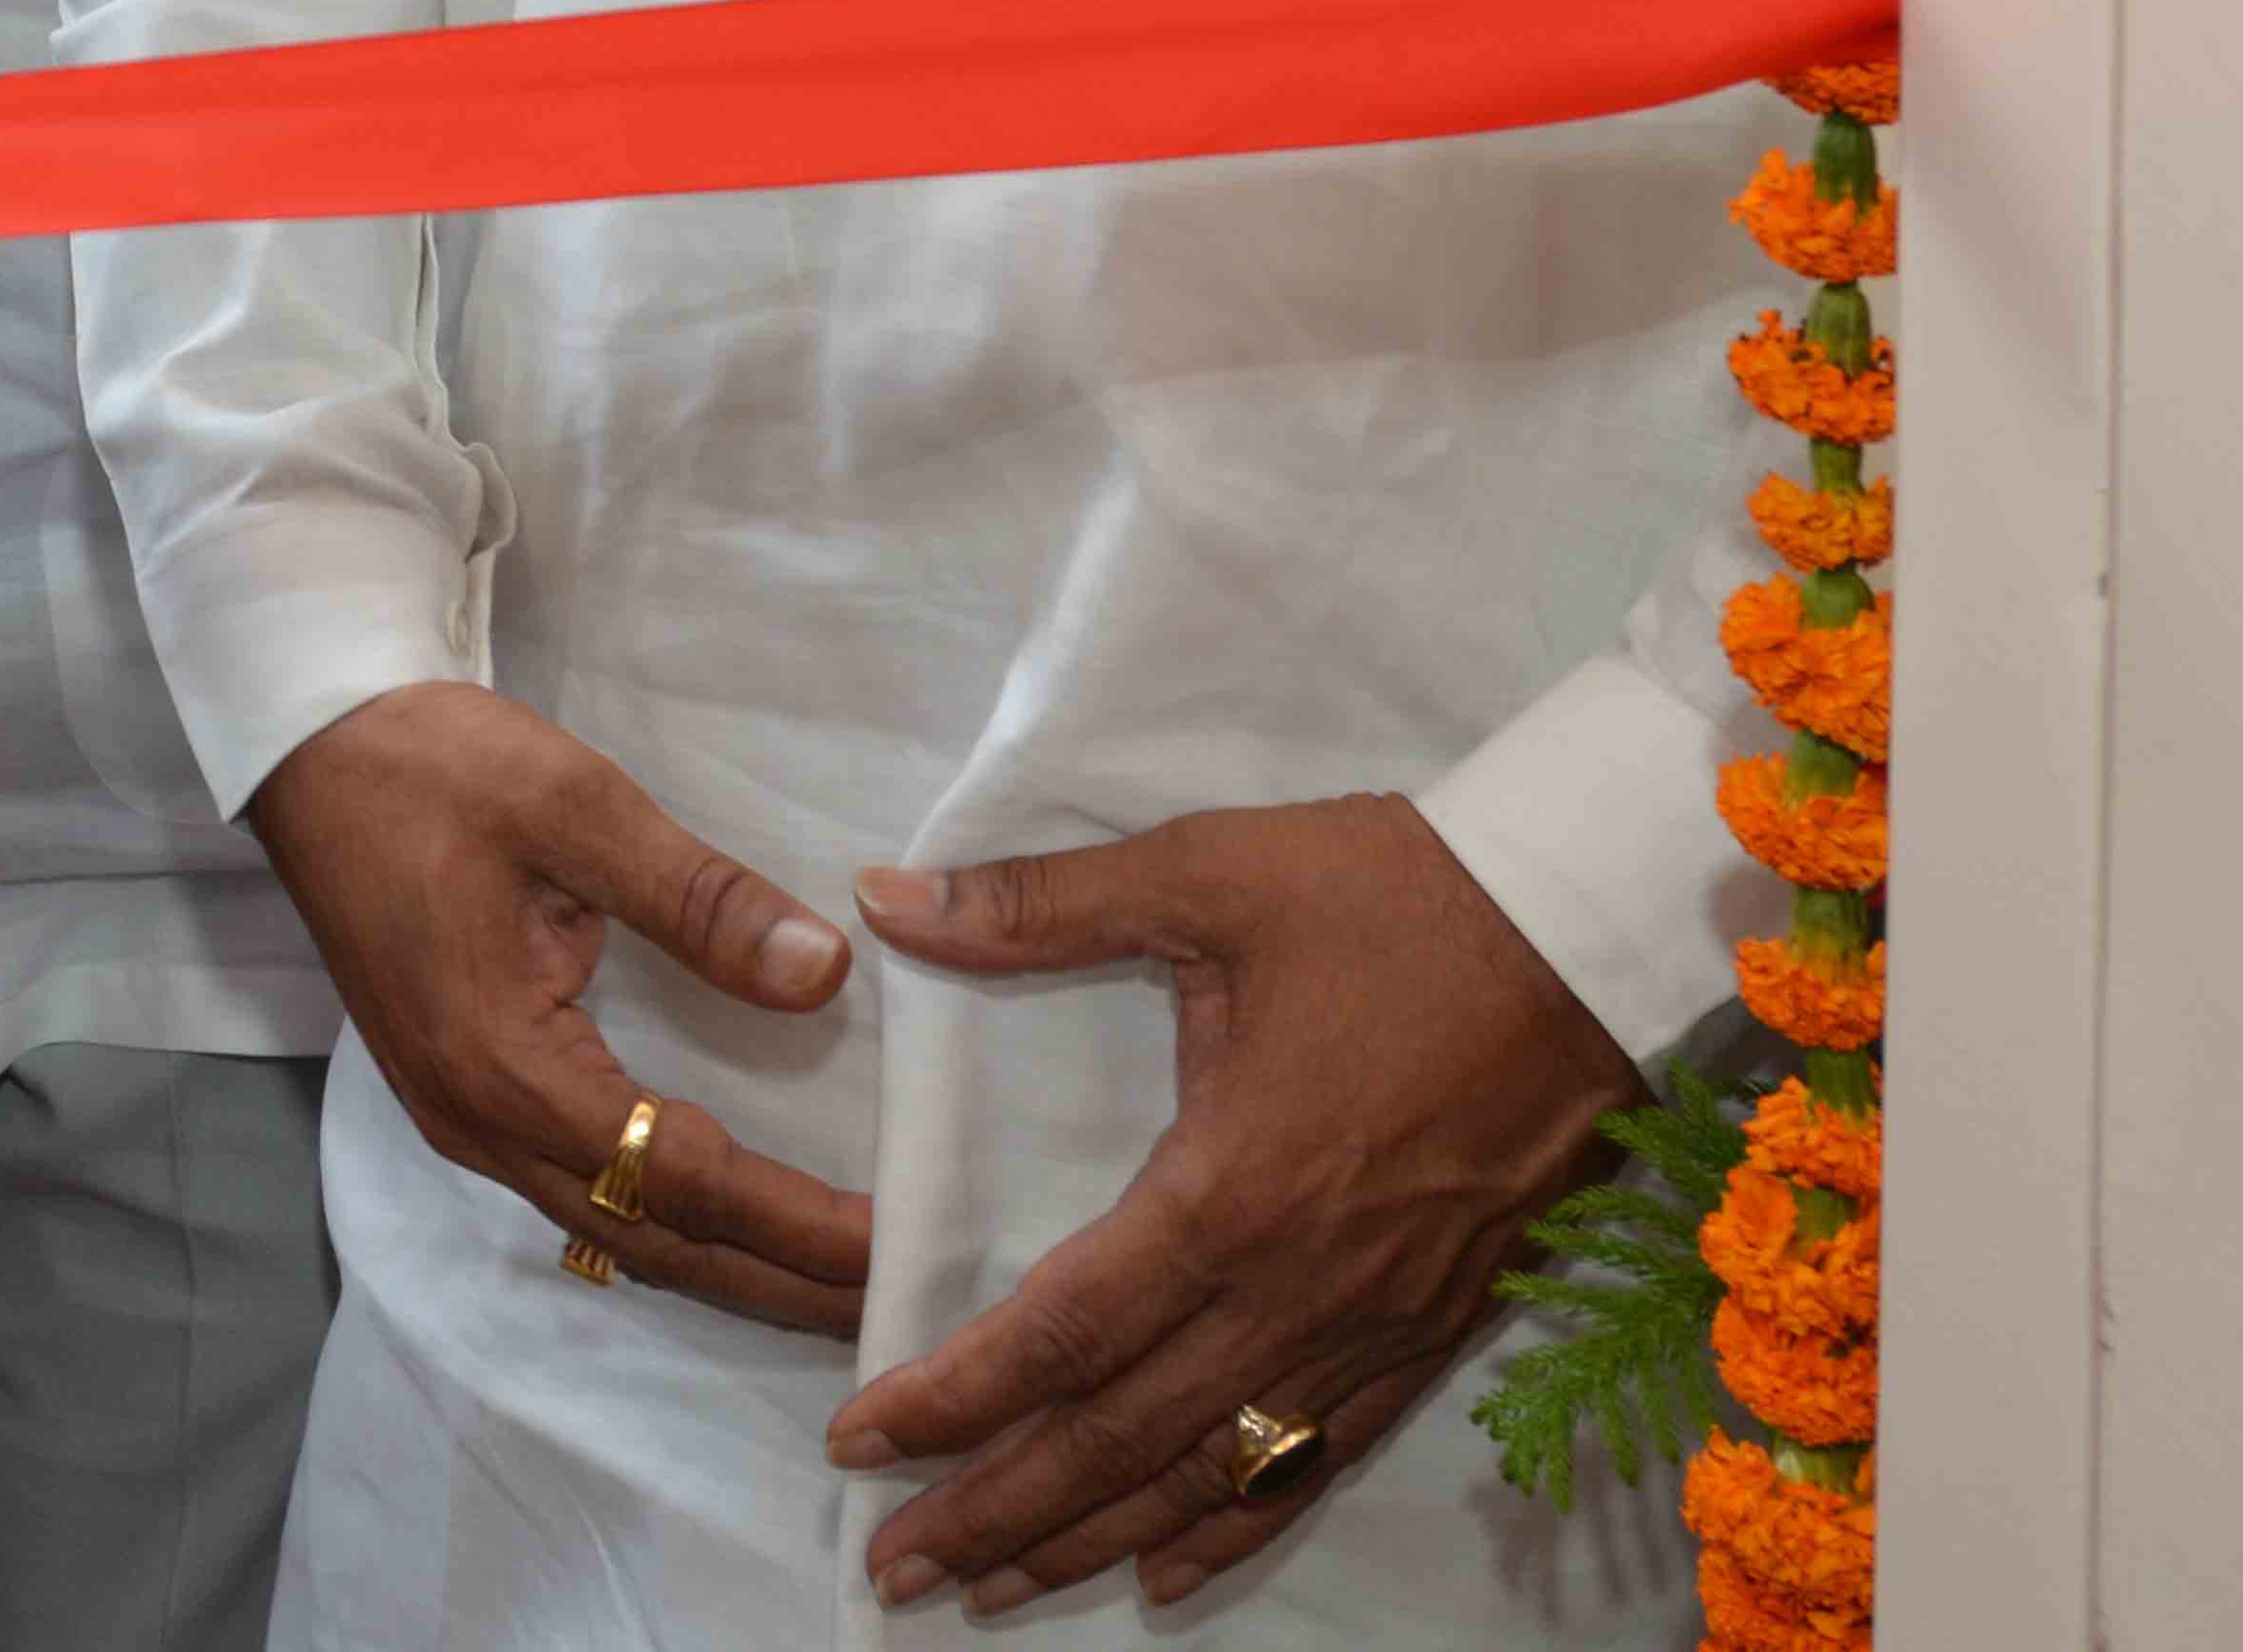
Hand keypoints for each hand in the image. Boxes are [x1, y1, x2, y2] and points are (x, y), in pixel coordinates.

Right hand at [242, 677, 872, 1332]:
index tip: (894, 1241)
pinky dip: (666, 1228)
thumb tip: (823, 974)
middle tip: (898, 1300)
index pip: (678, 1177)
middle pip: (650, 1239)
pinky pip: (577, 1199)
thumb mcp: (572, 804)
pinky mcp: (457, 1096)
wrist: (307, 745)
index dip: (793, 1219)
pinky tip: (722, 1225)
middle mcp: (476, 1120)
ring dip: (727, 1266)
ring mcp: (458, 1117)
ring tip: (832, 1286)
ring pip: (611, 1232)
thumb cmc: (433, 766)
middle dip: (777, 1279)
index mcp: (504, 1061)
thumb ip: (699, 898)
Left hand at [825, 798, 1636, 1613]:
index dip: (952, 1399)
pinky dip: (1235, 1525)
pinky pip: (1320, 1457)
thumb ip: (1034, 904)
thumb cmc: (1399, 898)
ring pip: (1216, 1472)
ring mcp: (1376, 1325)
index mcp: (1228, 1194)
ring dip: (1098, 1537)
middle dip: (998, 1510)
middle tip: (894, 1569)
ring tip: (995, 1588)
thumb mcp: (1204, 873)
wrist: (1595, 932)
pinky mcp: (1437, 1329)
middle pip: (1123, 1439)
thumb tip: (879, 894)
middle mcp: (1299, 1290)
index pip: (1060, 1334)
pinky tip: (1170, 1568)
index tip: (858, 1443)